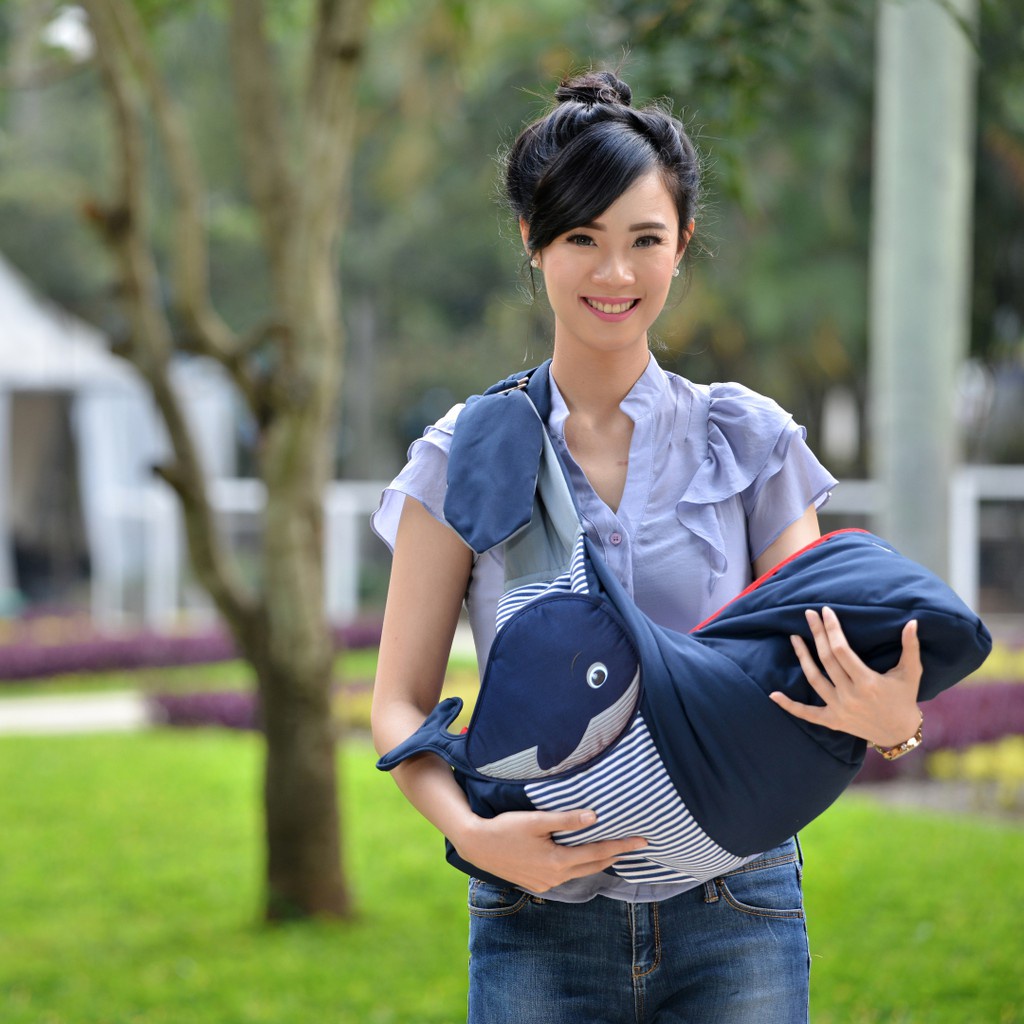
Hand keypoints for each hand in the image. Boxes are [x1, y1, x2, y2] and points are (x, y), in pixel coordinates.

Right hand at [453, 808, 647, 893]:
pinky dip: (580, 867)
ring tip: (614, 851)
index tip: (642, 841)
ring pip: (581, 873)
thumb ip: (566, 819)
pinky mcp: (537, 884)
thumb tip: (594, 817)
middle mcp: (555, 877)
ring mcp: (546, 884)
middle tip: (635, 846)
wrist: (476, 845)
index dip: (622, 846)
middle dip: (615, 855)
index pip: (599, 853)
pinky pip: (566, 877)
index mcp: (558, 861)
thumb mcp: (536, 820)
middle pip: (593, 866)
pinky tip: (582, 859)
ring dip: (598, 862)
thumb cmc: (504, 828)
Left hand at [769, 606, 922, 748]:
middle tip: (808, 614)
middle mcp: (850, 695)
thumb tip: (912, 622)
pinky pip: (806, 714)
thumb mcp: (911, 672)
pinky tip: (774, 694)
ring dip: (801, 657)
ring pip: (813, 679)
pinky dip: (789, 706)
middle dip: (817, 634)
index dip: (832, 629)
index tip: (826, 612)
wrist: (899, 732)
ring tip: (794, 637)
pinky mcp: (831, 721)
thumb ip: (910, 647)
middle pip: (826, 659)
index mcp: (868, 682)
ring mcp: (838, 709)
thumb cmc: (904, 697)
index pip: (842, 650)